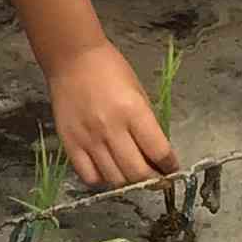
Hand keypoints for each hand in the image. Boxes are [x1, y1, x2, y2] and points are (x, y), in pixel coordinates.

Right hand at [51, 44, 173, 189]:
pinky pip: (89, 176)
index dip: (170, 166)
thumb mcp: (139, 91)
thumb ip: (147, 124)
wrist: (72, 59)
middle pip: (138, 173)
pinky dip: (102, 180)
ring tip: (132, 174)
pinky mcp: (70, 144)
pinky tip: (108, 171)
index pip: (159, 152)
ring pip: (115, 179)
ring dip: (128, 182)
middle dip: (152, 180)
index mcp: (133, 111)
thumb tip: (156, 154)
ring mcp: (89, 139)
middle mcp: (111, 129)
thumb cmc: (110, 70)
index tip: (171, 169)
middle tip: (156, 178)